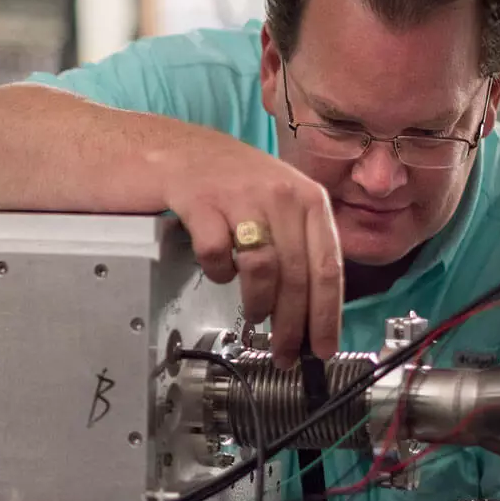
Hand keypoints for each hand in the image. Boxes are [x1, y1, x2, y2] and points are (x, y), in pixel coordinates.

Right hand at [159, 129, 341, 366]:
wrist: (171, 147)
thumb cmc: (225, 179)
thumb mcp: (276, 201)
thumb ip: (298, 241)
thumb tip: (310, 306)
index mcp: (307, 196)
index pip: (328, 266)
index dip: (326, 315)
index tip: (321, 348)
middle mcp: (280, 192)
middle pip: (297, 274)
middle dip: (292, 324)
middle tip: (284, 353)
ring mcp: (239, 194)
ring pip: (264, 268)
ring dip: (259, 303)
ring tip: (254, 315)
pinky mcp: (200, 199)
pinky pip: (217, 253)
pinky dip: (219, 272)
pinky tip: (218, 270)